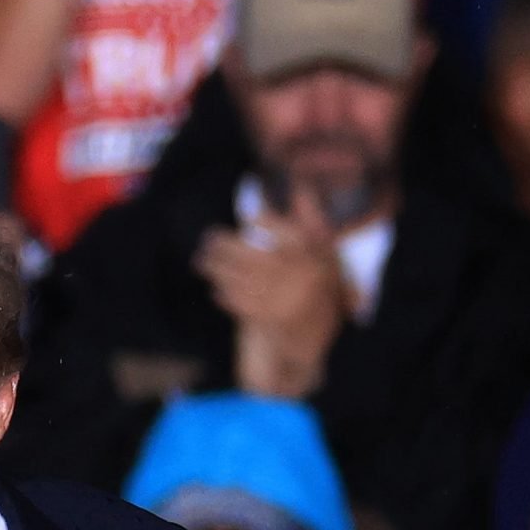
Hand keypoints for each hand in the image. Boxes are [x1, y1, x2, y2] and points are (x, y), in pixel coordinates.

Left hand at [196, 189, 345, 397]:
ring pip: (242, 279)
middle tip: (207, 239)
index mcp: (317, 258)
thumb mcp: (328, 256)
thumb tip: (301, 187)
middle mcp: (301, 277)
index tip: (247, 217)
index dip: (267, 222)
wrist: (319, 342)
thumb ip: (313, 222)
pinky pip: (242, 303)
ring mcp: (285, 300)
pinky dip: (226, 295)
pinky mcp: (272, 321)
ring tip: (201, 261)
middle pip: (254, 255)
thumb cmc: (321, 292)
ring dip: (217, 270)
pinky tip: (216, 289)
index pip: (289, 233)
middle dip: (226, 246)